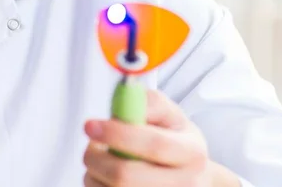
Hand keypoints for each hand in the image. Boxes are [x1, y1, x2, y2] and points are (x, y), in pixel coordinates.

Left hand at [82, 89, 238, 186]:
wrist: (192, 177)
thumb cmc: (176, 141)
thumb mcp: (170, 114)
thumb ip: (148, 102)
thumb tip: (124, 103)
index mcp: (191, 152)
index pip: (153, 144)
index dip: (118, 134)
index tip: (91, 125)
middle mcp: (185, 183)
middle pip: (126, 176)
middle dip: (97, 158)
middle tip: (90, 147)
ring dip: (95, 174)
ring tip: (101, 160)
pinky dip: (99, 185)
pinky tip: (106, 177)